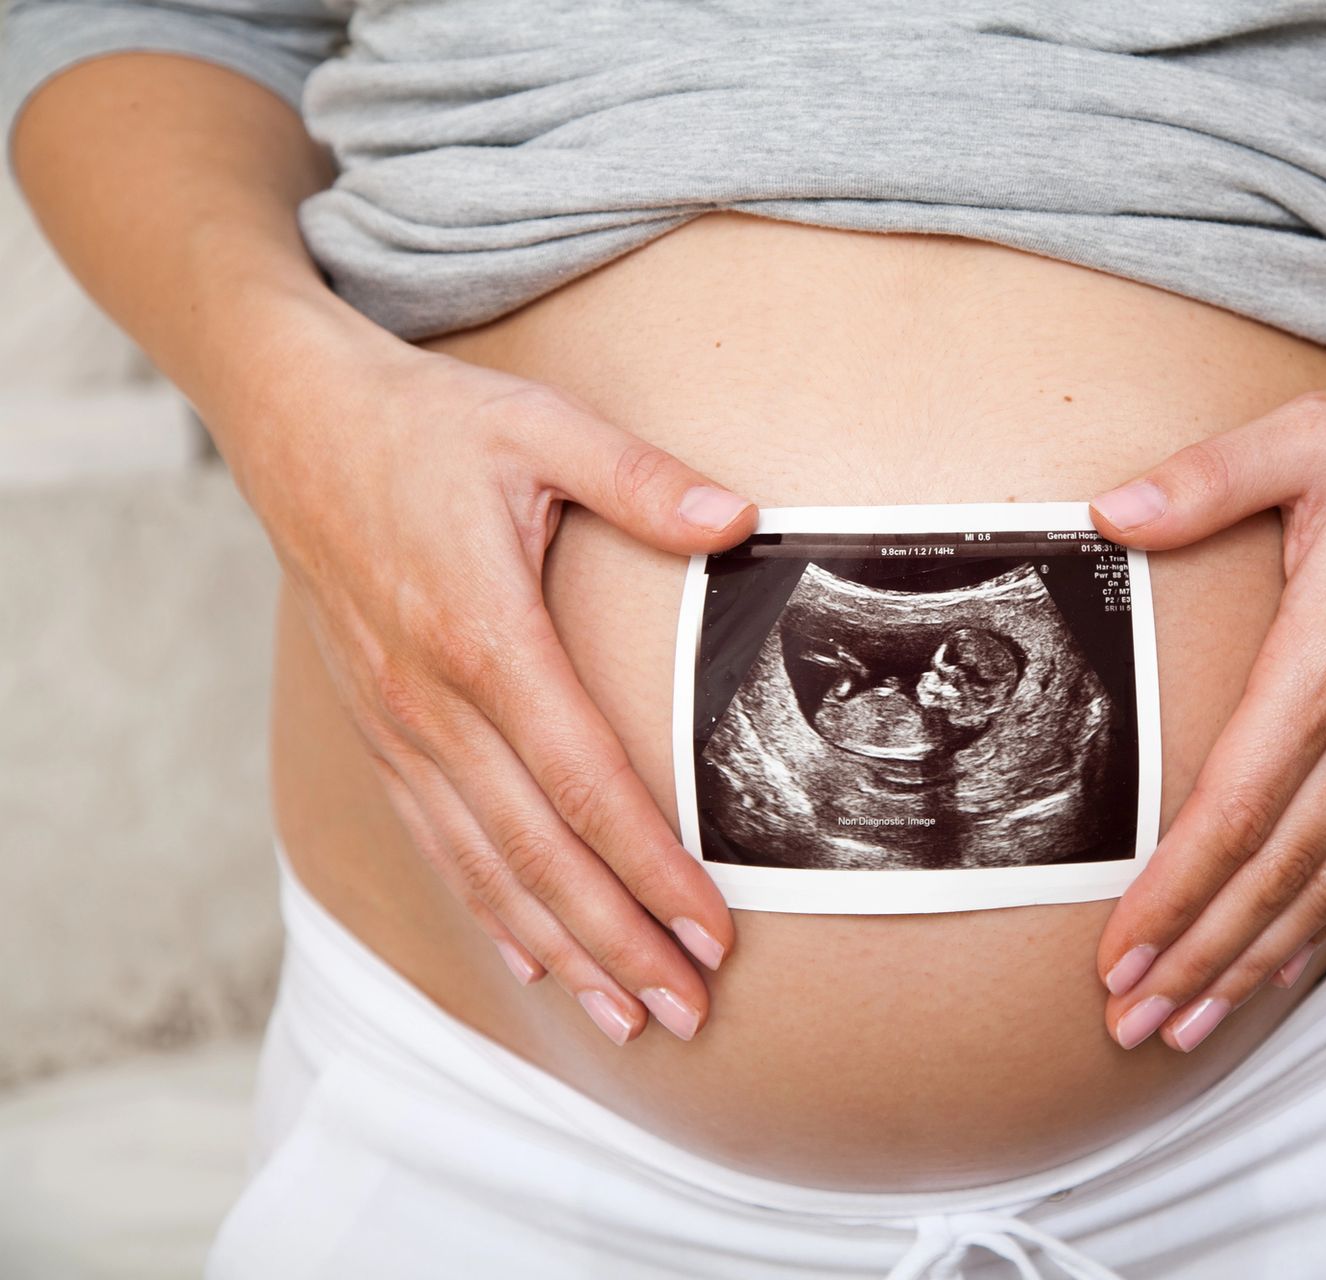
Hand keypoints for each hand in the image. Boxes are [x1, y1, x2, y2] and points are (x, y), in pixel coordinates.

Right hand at [231, 332, 752, 1045]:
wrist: (295, 420)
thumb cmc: (429, 425)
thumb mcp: (543, 427)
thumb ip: (643, 480)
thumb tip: (741, 518)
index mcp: (485, 636)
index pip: (586, 784)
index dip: (651, 868)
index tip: (710, 932)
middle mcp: (434, 703)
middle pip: (539, 853)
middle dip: (619, 941)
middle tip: (688, 1012)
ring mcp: (399, 726)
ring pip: (485, 867)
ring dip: (561, 948)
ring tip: (626, 1016)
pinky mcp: (381, 731)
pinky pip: (438, 841)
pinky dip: (489, 908)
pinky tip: (535, 959)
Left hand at [1089, 311, 1325, 1051]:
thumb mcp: (1308, 437)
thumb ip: (1201, 482)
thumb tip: (1107, 510)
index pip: (1241, 807)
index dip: (1176, 892)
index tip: (1121, 954)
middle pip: (1280, 871)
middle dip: (1201, 955)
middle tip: (1133, 1024)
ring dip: (1259, 958)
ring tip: (1194, 1022)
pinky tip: (1290, 963)